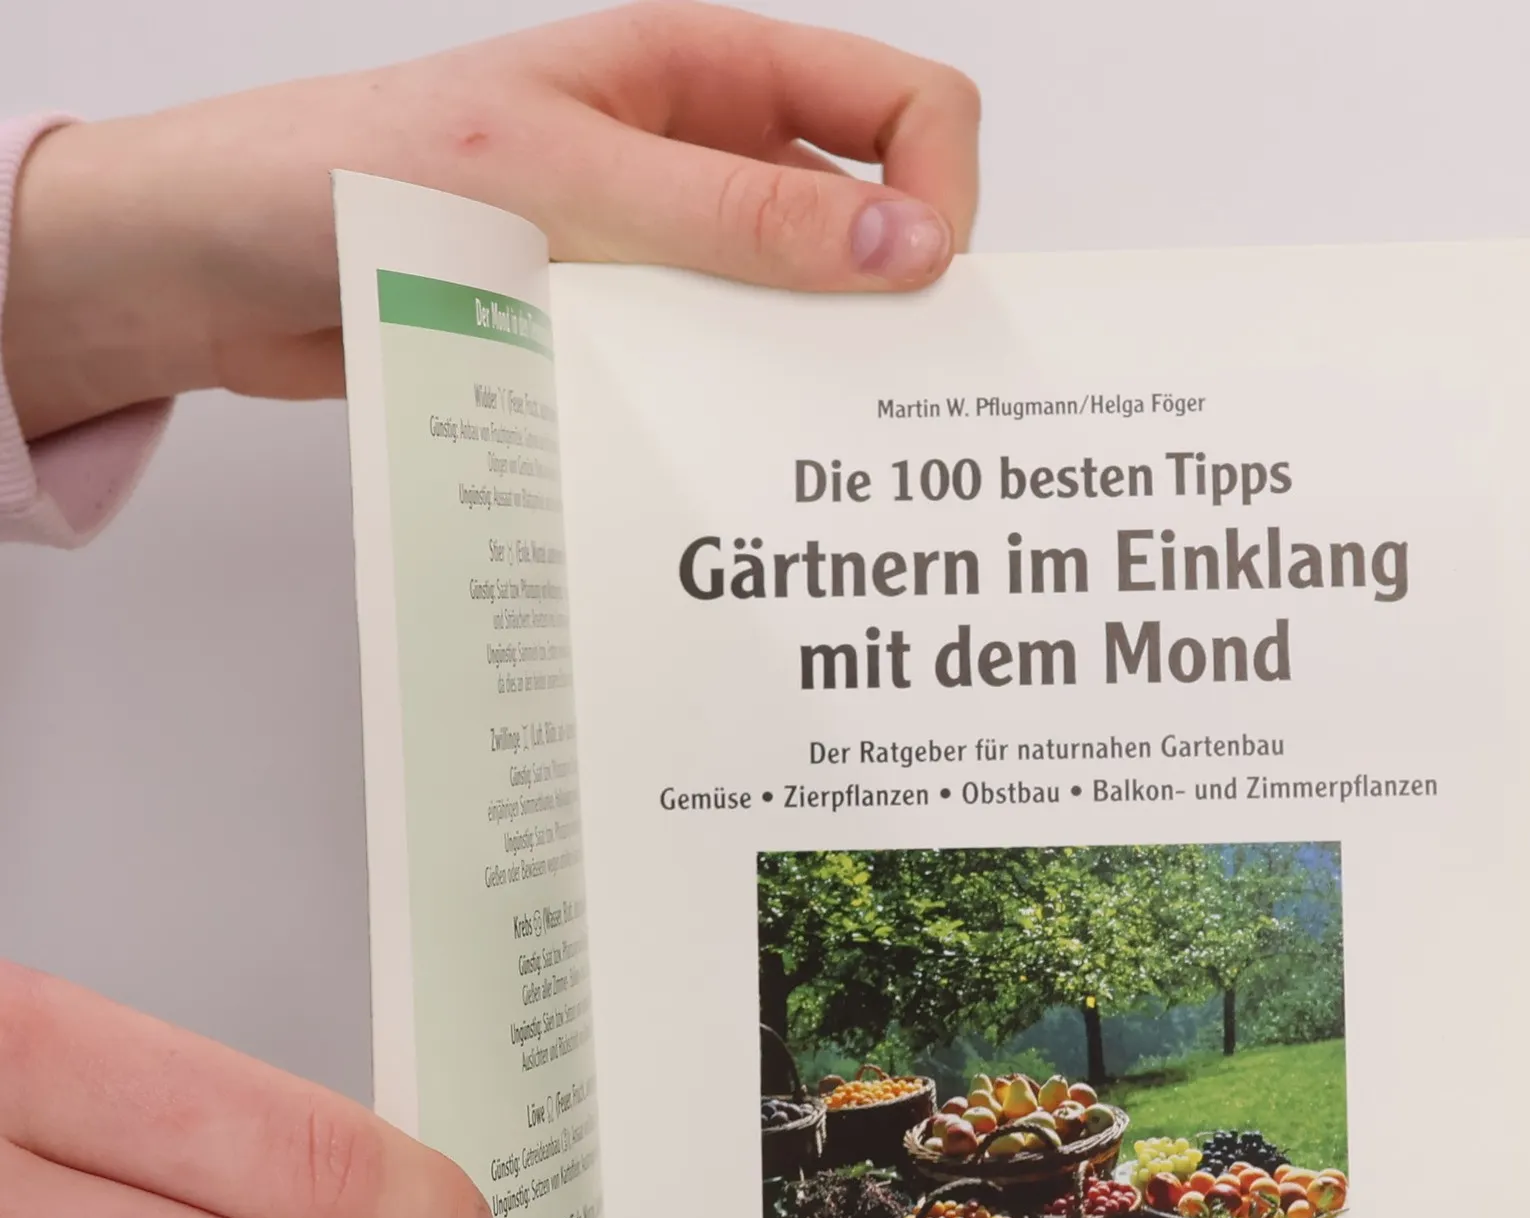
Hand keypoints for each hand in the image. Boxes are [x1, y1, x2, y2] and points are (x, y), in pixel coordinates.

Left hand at [1, 1, 980, 439]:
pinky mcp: (622, 337)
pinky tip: (723, 463)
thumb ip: (737, 218)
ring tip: (806, 450)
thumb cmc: (355, 173)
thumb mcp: (566, 178)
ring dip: (808, 376)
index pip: (899, 106)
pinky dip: (735, 420)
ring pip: (797, 316)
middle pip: (869, 223)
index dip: (940, 190)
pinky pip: (718, 378)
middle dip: (894, 302)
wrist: (221, 267)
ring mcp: (662, 255)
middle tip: (888, 401)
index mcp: (704, 75)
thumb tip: (905, 247)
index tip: (921, 289)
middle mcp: (700, 162)